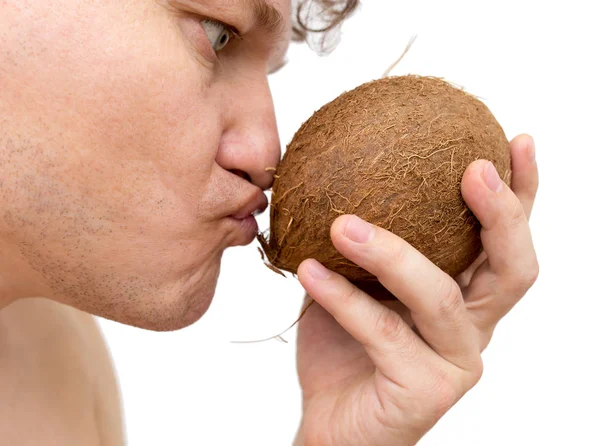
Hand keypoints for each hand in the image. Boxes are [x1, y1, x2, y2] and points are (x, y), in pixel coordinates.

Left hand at [294, 135, 538, 445]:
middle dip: (501, 214)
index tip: (514, 140)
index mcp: (466, 296)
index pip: (506, 241)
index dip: (521, 192)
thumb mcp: (358, 281)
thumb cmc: (345, 349)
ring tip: (344, 223)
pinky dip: (341, 299)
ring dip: (393, 253)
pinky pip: (382, 333)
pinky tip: (308, 270)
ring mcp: (454, 362)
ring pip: (441, 298)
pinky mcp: (425, 391)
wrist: (331, 422)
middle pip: (512, 269)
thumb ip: (364, 239)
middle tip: (475, 167)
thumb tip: (335, 170)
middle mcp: (472, 327)